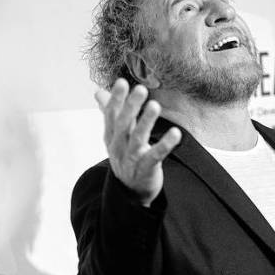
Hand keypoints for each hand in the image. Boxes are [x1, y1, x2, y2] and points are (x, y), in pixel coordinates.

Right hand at [95, 79, 181, 205]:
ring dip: (146, 122)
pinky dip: (165, 145)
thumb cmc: (125, 157)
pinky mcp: (146, 169)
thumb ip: (110, 113)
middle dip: (131, 106)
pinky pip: (156, 156)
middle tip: (140, 89)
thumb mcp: (115, 136)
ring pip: (138, 138)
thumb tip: (97, 92)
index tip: (122, 82)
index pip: (111, 115)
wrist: (130, 192)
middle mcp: (119, 146)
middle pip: (123, 124)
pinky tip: (176, 134)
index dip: (116, 99)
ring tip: (155, 105)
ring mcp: (132, 158)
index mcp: (111, 136)